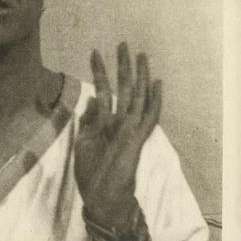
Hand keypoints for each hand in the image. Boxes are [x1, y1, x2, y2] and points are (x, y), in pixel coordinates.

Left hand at [75, 42, 161, 230]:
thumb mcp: (83, 143)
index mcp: (105, 123)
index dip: (99, 72)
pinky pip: (149, 117)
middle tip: (123, 43)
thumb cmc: (91, 174)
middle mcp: (120, 123)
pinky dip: (155, 101)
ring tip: (140, 54)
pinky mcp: (137, 139)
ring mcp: (130, 130)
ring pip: (138, 97)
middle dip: (123, 66)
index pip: (103, 90)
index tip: (94, 52)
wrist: (101, 198)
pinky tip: (157, 84)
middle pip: (124, 88)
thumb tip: (92, 99)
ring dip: (139, 76)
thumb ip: (88, 122)